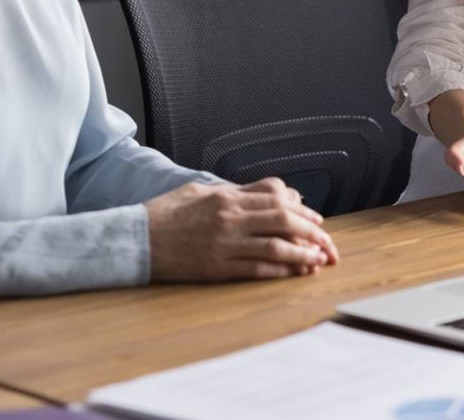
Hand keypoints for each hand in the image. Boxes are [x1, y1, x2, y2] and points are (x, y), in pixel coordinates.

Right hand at [144, 176, 339, 281]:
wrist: (136, 239)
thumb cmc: (166, 214)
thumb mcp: (201, 191)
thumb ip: (235, 191)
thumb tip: (268, 192)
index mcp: (227, 196)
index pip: (276, 198)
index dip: (301, 209)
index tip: (315, 219)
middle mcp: (230, 217)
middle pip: (284, 220)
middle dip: (311, 231)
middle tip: (327, 241)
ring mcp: (225, 243)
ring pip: (276, 246)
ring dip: (303, 253)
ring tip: (320, 259)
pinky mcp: (217, 267)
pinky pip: (257, 269)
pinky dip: (280, 270)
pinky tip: (295, 273)